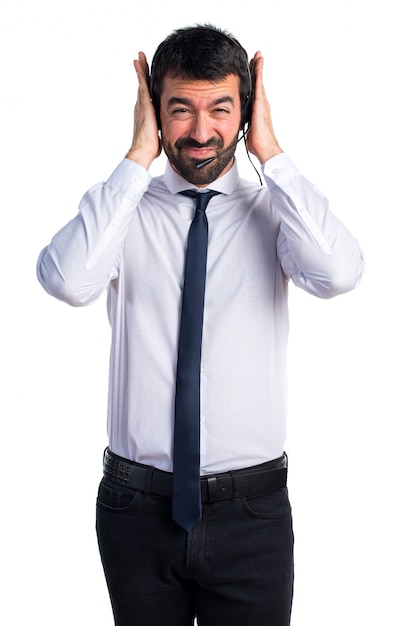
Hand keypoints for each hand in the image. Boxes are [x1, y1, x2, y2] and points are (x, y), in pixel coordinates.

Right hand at [125, 52, 161, 168]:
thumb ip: (162, 129)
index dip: (147, 85)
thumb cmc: (151, 148)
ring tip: (139, 57)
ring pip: (142, 82)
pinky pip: (142, 85)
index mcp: (146, 113)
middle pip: (143, 85)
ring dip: (141, 69)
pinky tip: (139, 63)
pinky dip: (141, 73)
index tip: (147, 76)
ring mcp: (141, 105)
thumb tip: (168, 133)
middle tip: (140, 59)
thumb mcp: (159, 134)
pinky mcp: (144, 104)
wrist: (143, 151)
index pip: (147, 95)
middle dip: (142, 72)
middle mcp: (142, 107)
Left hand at [246, 51, 282, 163]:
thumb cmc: (257, 142)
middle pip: (259, 82)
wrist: (265, 148)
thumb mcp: (247, 129)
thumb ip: (244, 122)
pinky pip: (259, 85)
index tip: (251, 68)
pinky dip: (258, 74)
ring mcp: (262, 103)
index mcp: (257, 109)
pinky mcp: (260, 104)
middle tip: (256, 56)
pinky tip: (257, 65)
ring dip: (259, 67)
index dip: (253, 79)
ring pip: (260, 81)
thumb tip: (238, 122)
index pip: (255, 90)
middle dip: (257, 69)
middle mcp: (262, 104)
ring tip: (258, 55)